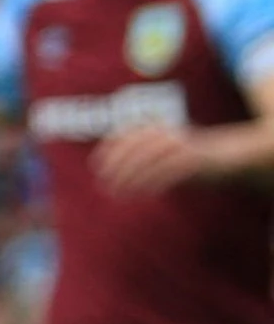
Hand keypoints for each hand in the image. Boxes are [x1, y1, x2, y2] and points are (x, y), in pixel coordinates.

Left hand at [95, 123, 216, 192]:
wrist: (225, 158)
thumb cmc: (185, 159)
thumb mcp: (158, 155)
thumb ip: (137, 159)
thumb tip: (107, 171)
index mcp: (155, 129)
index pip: (125, 135)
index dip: (109, 150)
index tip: (97, 166)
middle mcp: (166, 134)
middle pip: (134, 148)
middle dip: (117, 167)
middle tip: (104, 185)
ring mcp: (180, 145)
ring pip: (149, 159)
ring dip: (131, 177)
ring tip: (119, 193)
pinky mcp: (193, 159)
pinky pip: (169, 170)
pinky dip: (154, 182)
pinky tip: (144, 193)